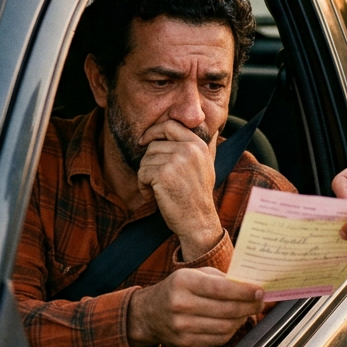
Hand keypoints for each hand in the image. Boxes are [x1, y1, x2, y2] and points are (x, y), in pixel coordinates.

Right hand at [127, 268, 264, 346]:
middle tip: (259, 302)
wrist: (149, 314)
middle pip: (227, 310)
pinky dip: (230, 331)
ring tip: (246, 312)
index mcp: (184, 282)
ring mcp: (182, 327)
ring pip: (225, 327)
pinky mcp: (185, 344)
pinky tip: (232, 322)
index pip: (221, 288)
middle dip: (249, 306)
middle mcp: (181, 305)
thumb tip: (249, 286)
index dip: (244, 291)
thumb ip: (220, 278)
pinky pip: (218, 339)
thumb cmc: (177, 289)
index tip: (260, 291)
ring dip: (242, 320)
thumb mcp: (194, 274)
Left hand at [138, 119, 221, 260]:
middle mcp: (189, 148)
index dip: (154, 131)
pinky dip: (143, 186)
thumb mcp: (204, 165)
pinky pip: (142, 172)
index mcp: (198, 144)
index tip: (143, 141)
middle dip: (149, 162)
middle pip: (154, 144)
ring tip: (157, 190)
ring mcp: (177, 160)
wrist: (198, 221)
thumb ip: (194, 147)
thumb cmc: (197, 196)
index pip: (170, 124)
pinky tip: (153, 196)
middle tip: (153, 178)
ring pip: (146, 159)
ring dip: (145, 176)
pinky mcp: (164, 173)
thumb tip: (189, 126)